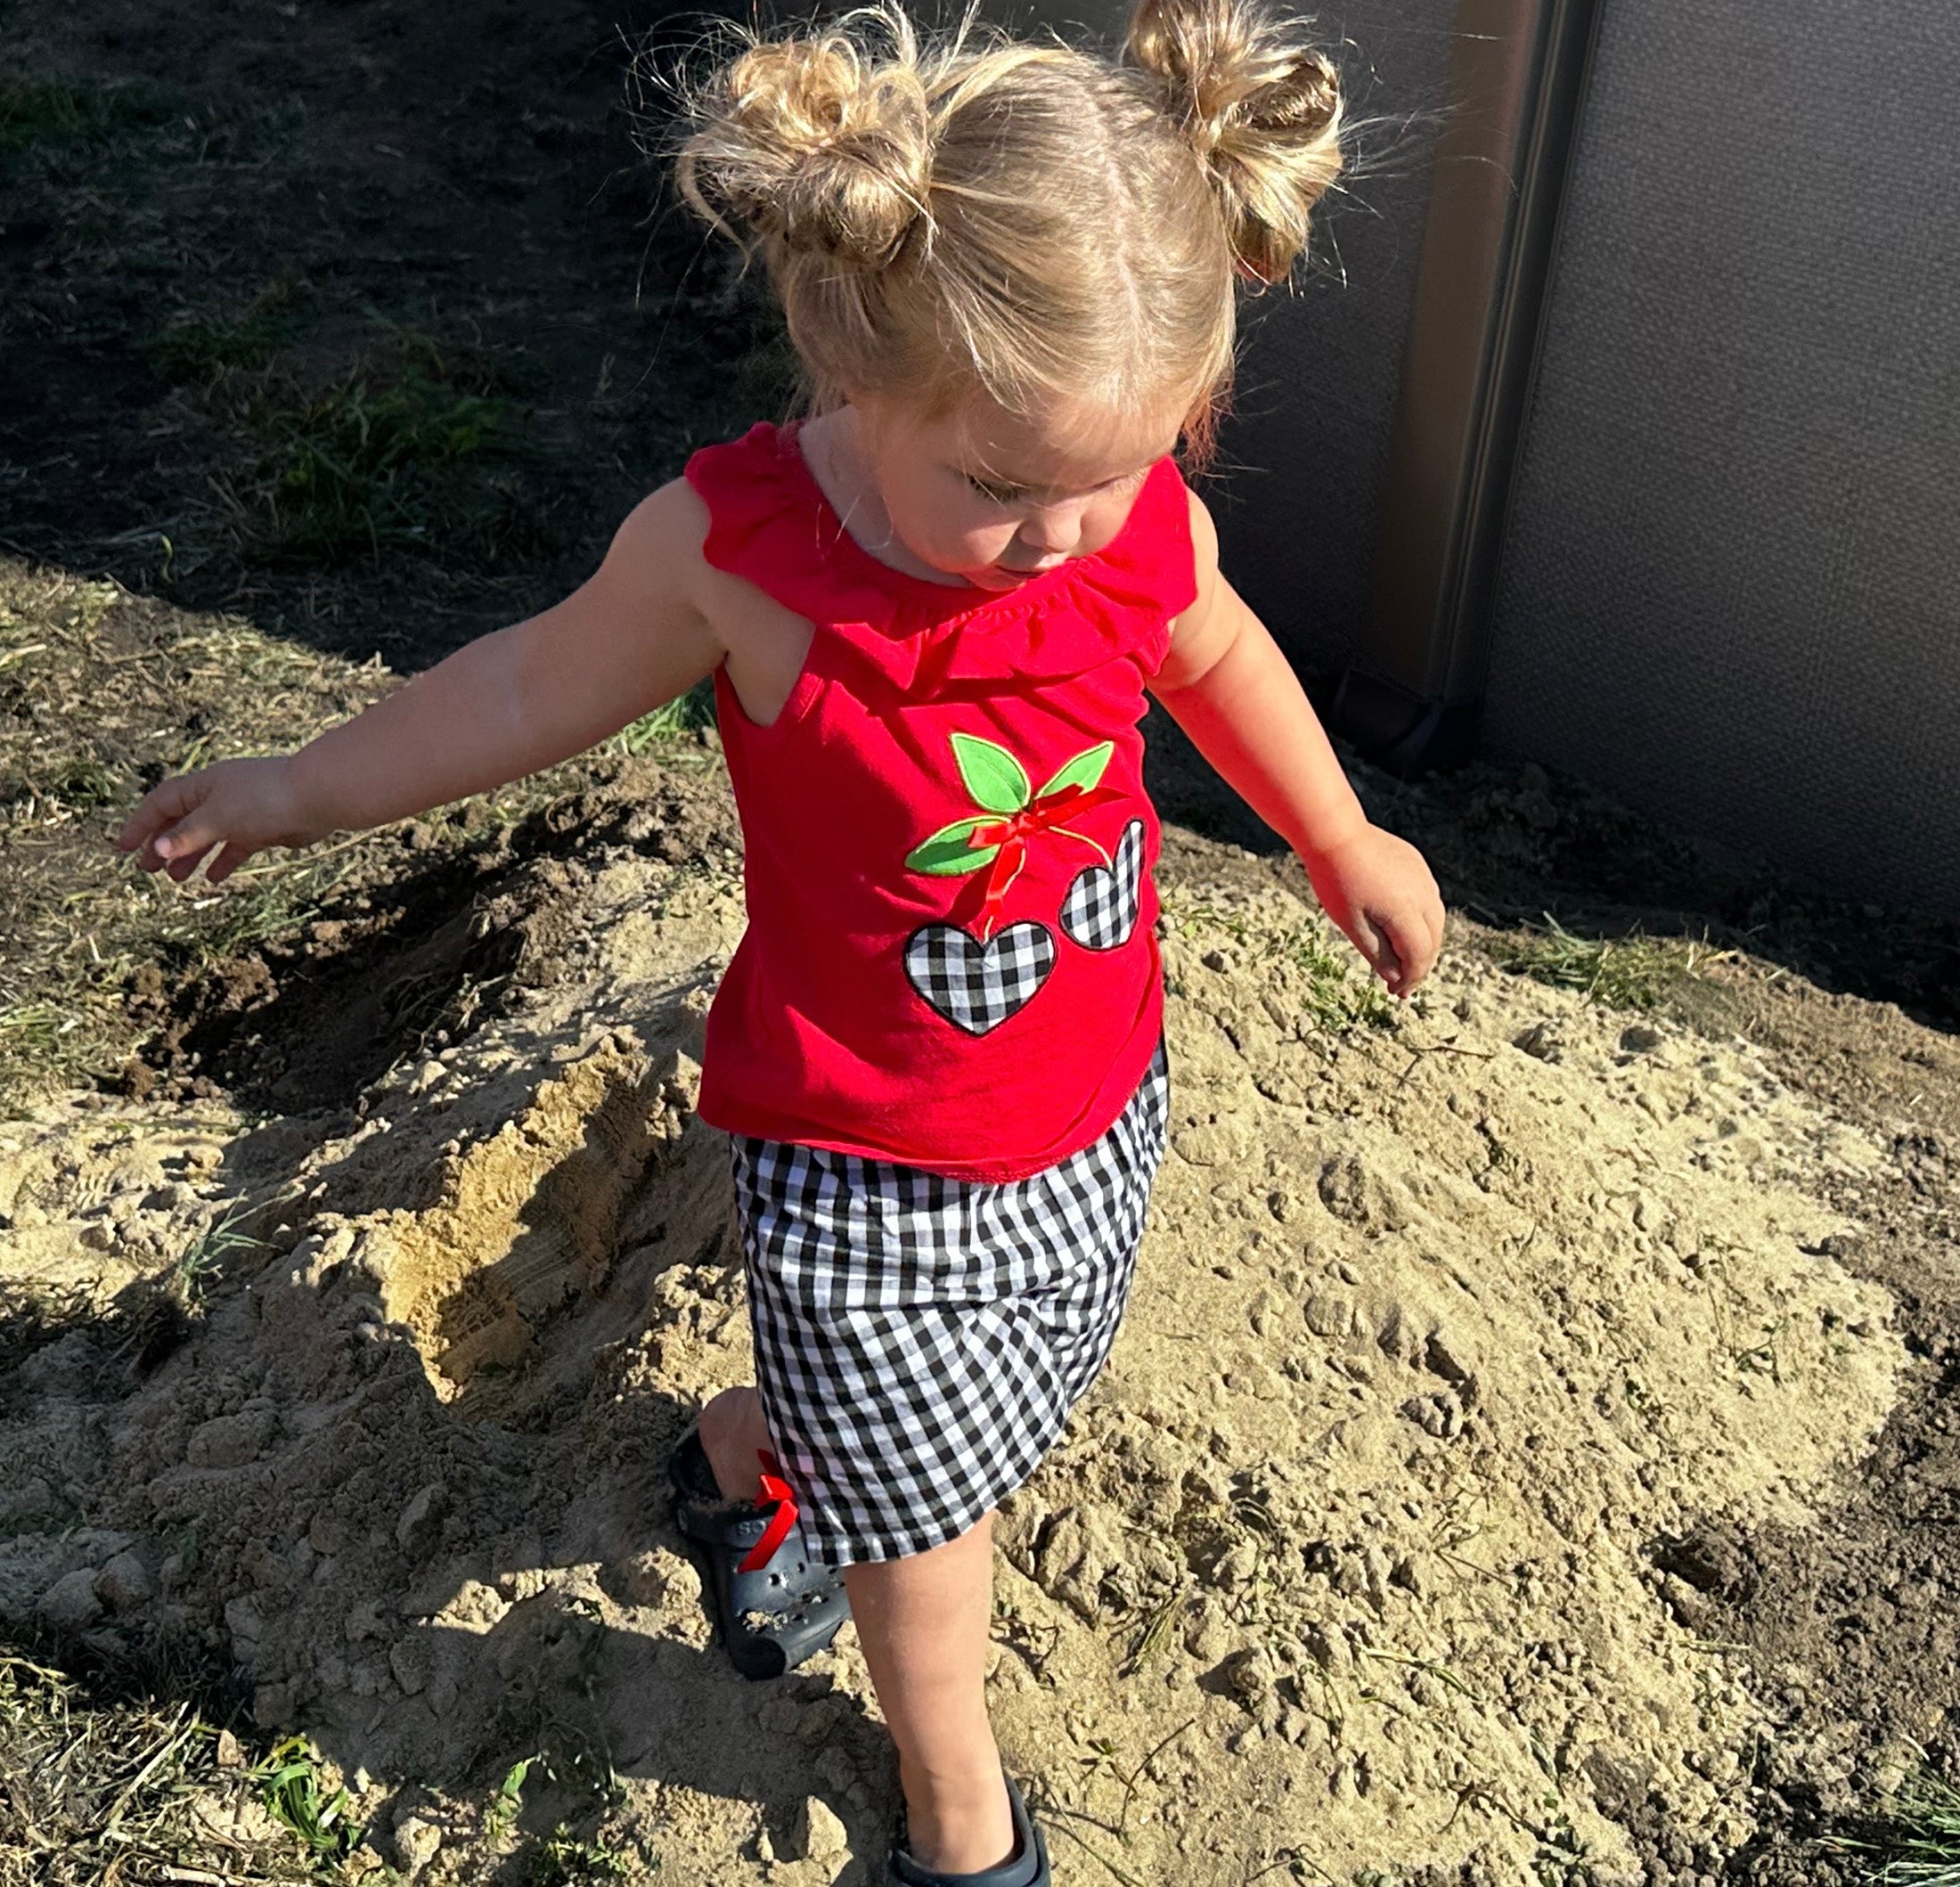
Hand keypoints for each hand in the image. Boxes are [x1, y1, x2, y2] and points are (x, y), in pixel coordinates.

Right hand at [115, 756, 320, 883]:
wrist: (317, 798)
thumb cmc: (264, 800)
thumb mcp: (218, 818)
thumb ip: (188, 835)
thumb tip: (157, 848)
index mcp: (203, 785)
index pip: (161, 803)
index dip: (140, 824)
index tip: (122, 848)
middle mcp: (220, 796)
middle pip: (183, 821)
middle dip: (163, 844)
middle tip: (146, 869)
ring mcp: (243, 812)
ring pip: (208, 836)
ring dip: (191, 856)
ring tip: (176, 878)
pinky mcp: (265, 828)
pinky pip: (236, 846)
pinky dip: (223, 860)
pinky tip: (213, 878)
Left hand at [1304, 823, 1444, 999]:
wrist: (1335, 833)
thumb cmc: (1336, 880)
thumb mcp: (1352, 924)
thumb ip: (1377, 953)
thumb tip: (1396, 977)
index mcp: (1407, 912)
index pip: (1420, 955)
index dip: (1411, 978)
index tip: (1397, 993)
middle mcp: (1423, 895)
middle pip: (1433, 940)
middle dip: (1419, 966)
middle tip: (1401, 985)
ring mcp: (1423, 878)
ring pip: (1435, 920)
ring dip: (1423, 944)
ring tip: (1404, 961)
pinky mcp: (1417, 865)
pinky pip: (1428, 899)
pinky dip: (1421, 920)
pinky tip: (1403, 928)